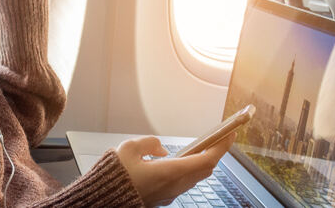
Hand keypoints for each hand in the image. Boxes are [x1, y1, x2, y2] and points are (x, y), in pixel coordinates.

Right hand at [116, 133, 235, 206]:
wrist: (104, 199)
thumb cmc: (115, 177)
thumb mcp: (129, 149)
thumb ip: (149, 143)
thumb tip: (160, 148)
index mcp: (170, 172)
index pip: (207, 159)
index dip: (222, 146)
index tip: (229, 134)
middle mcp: (174, 185)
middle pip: (206, 169)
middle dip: (216, 152)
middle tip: (221, 138)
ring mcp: (170, 193)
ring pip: (196, 177)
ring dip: (204, 162)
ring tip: (205, 147)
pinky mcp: (163, 198)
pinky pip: (184, 182)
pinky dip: (191, 170)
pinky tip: (184, 161)